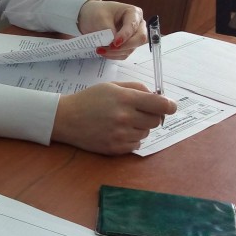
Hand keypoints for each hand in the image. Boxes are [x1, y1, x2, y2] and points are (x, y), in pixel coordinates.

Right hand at [52, 82, 177, 154]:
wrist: (65, 119)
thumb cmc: (89, 99)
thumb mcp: (111, 86)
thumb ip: (136, 89)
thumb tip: (157, 97)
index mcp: (125, 99)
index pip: (161, 105)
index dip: (170, 106)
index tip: (170, 107)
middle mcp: (125, 117)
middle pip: (156, 121)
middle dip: (152, 116)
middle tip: (139, 113)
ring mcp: (120, 135)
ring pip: (146, 133)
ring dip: (140, 128)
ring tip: (124, 122)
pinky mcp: (115, 148)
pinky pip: (136, 144)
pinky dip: (132, 139)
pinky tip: (119, 132)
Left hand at [77, 0, 146, 58]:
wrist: (89, 17)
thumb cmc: (97, 13)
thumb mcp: (100, 18)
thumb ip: (108, 30)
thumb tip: (115, 43)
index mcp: (134, 13)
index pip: (134, 26)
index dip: (125, 36)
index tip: (114, 43)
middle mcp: (138, 25)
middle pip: (140, 39)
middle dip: (124, 46)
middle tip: (109, 47)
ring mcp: (134, 36)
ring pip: (131, 49)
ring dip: (115, 52)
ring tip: (100, 49)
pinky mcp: (128, 46)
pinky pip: (124, 54)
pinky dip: (114, 55)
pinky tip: (103, 52)